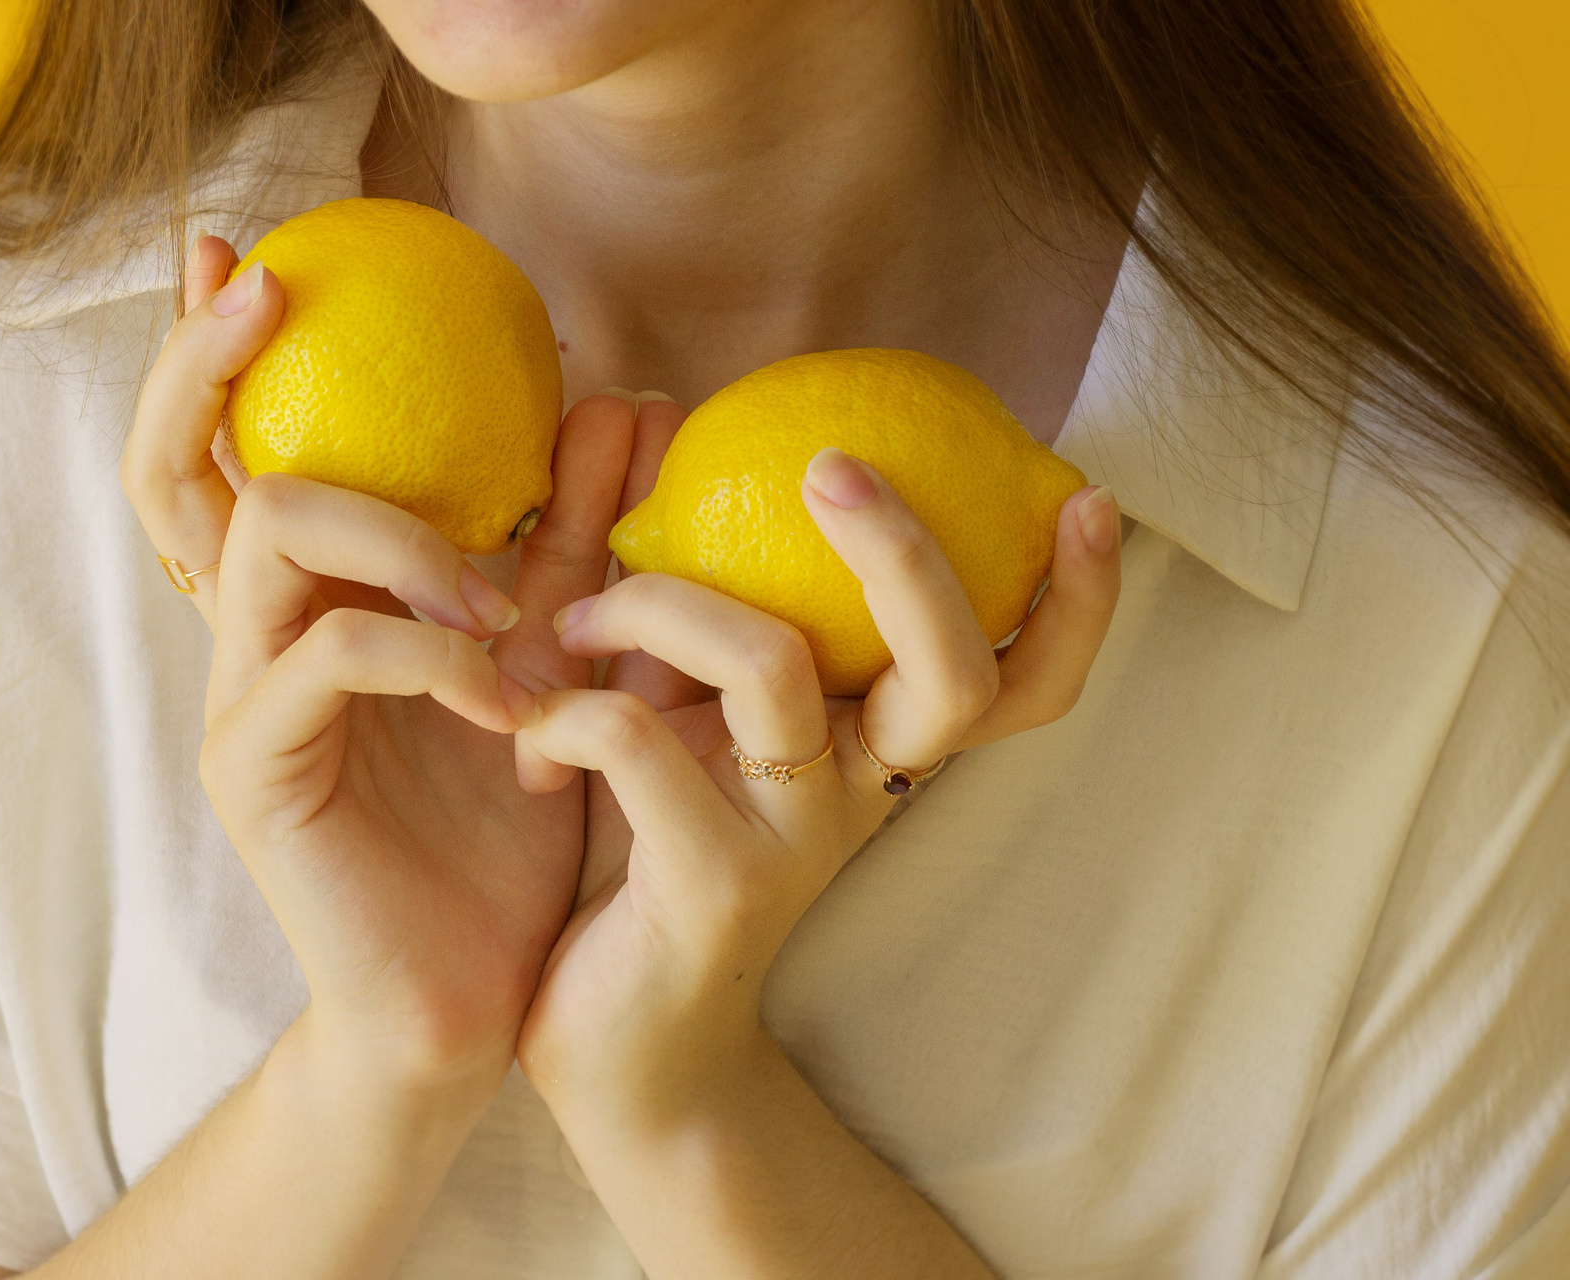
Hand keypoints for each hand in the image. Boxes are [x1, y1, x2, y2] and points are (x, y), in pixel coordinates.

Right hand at [119, 235, 639, 1088]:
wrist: (476, 993)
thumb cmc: (509, 825)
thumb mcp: (555, 653)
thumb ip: (577, 533)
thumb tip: (622, 395)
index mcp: (303, 601)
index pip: (229, 449)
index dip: (211, 348)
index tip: (247, 253)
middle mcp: (246, 636)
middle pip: (178, 466)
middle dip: (210, 362)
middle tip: (273, 288)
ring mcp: (240, 700)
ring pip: (269, 531)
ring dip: (398, 528)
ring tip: (497, 590)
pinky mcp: (258, 769)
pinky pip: (332, 654)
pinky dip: (432, 650)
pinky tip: (506, 702)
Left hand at [512, 444, 1121, 1119]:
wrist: (621, 1042)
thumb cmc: (648, 851)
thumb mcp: (678, 712)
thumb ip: (684, 600)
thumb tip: (645, 412)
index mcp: (877, 744)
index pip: (1024, 678)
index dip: (1079, 599)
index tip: (1085, 497)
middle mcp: (864, 789)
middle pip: (953, 666)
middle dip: (903, 548)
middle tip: (832, 464)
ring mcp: (796, 840)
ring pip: (772, 661)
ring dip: (659, 603)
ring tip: (578, 620)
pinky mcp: (712, 884)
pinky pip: (635, 740)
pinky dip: (565, 712)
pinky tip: (530, 737)